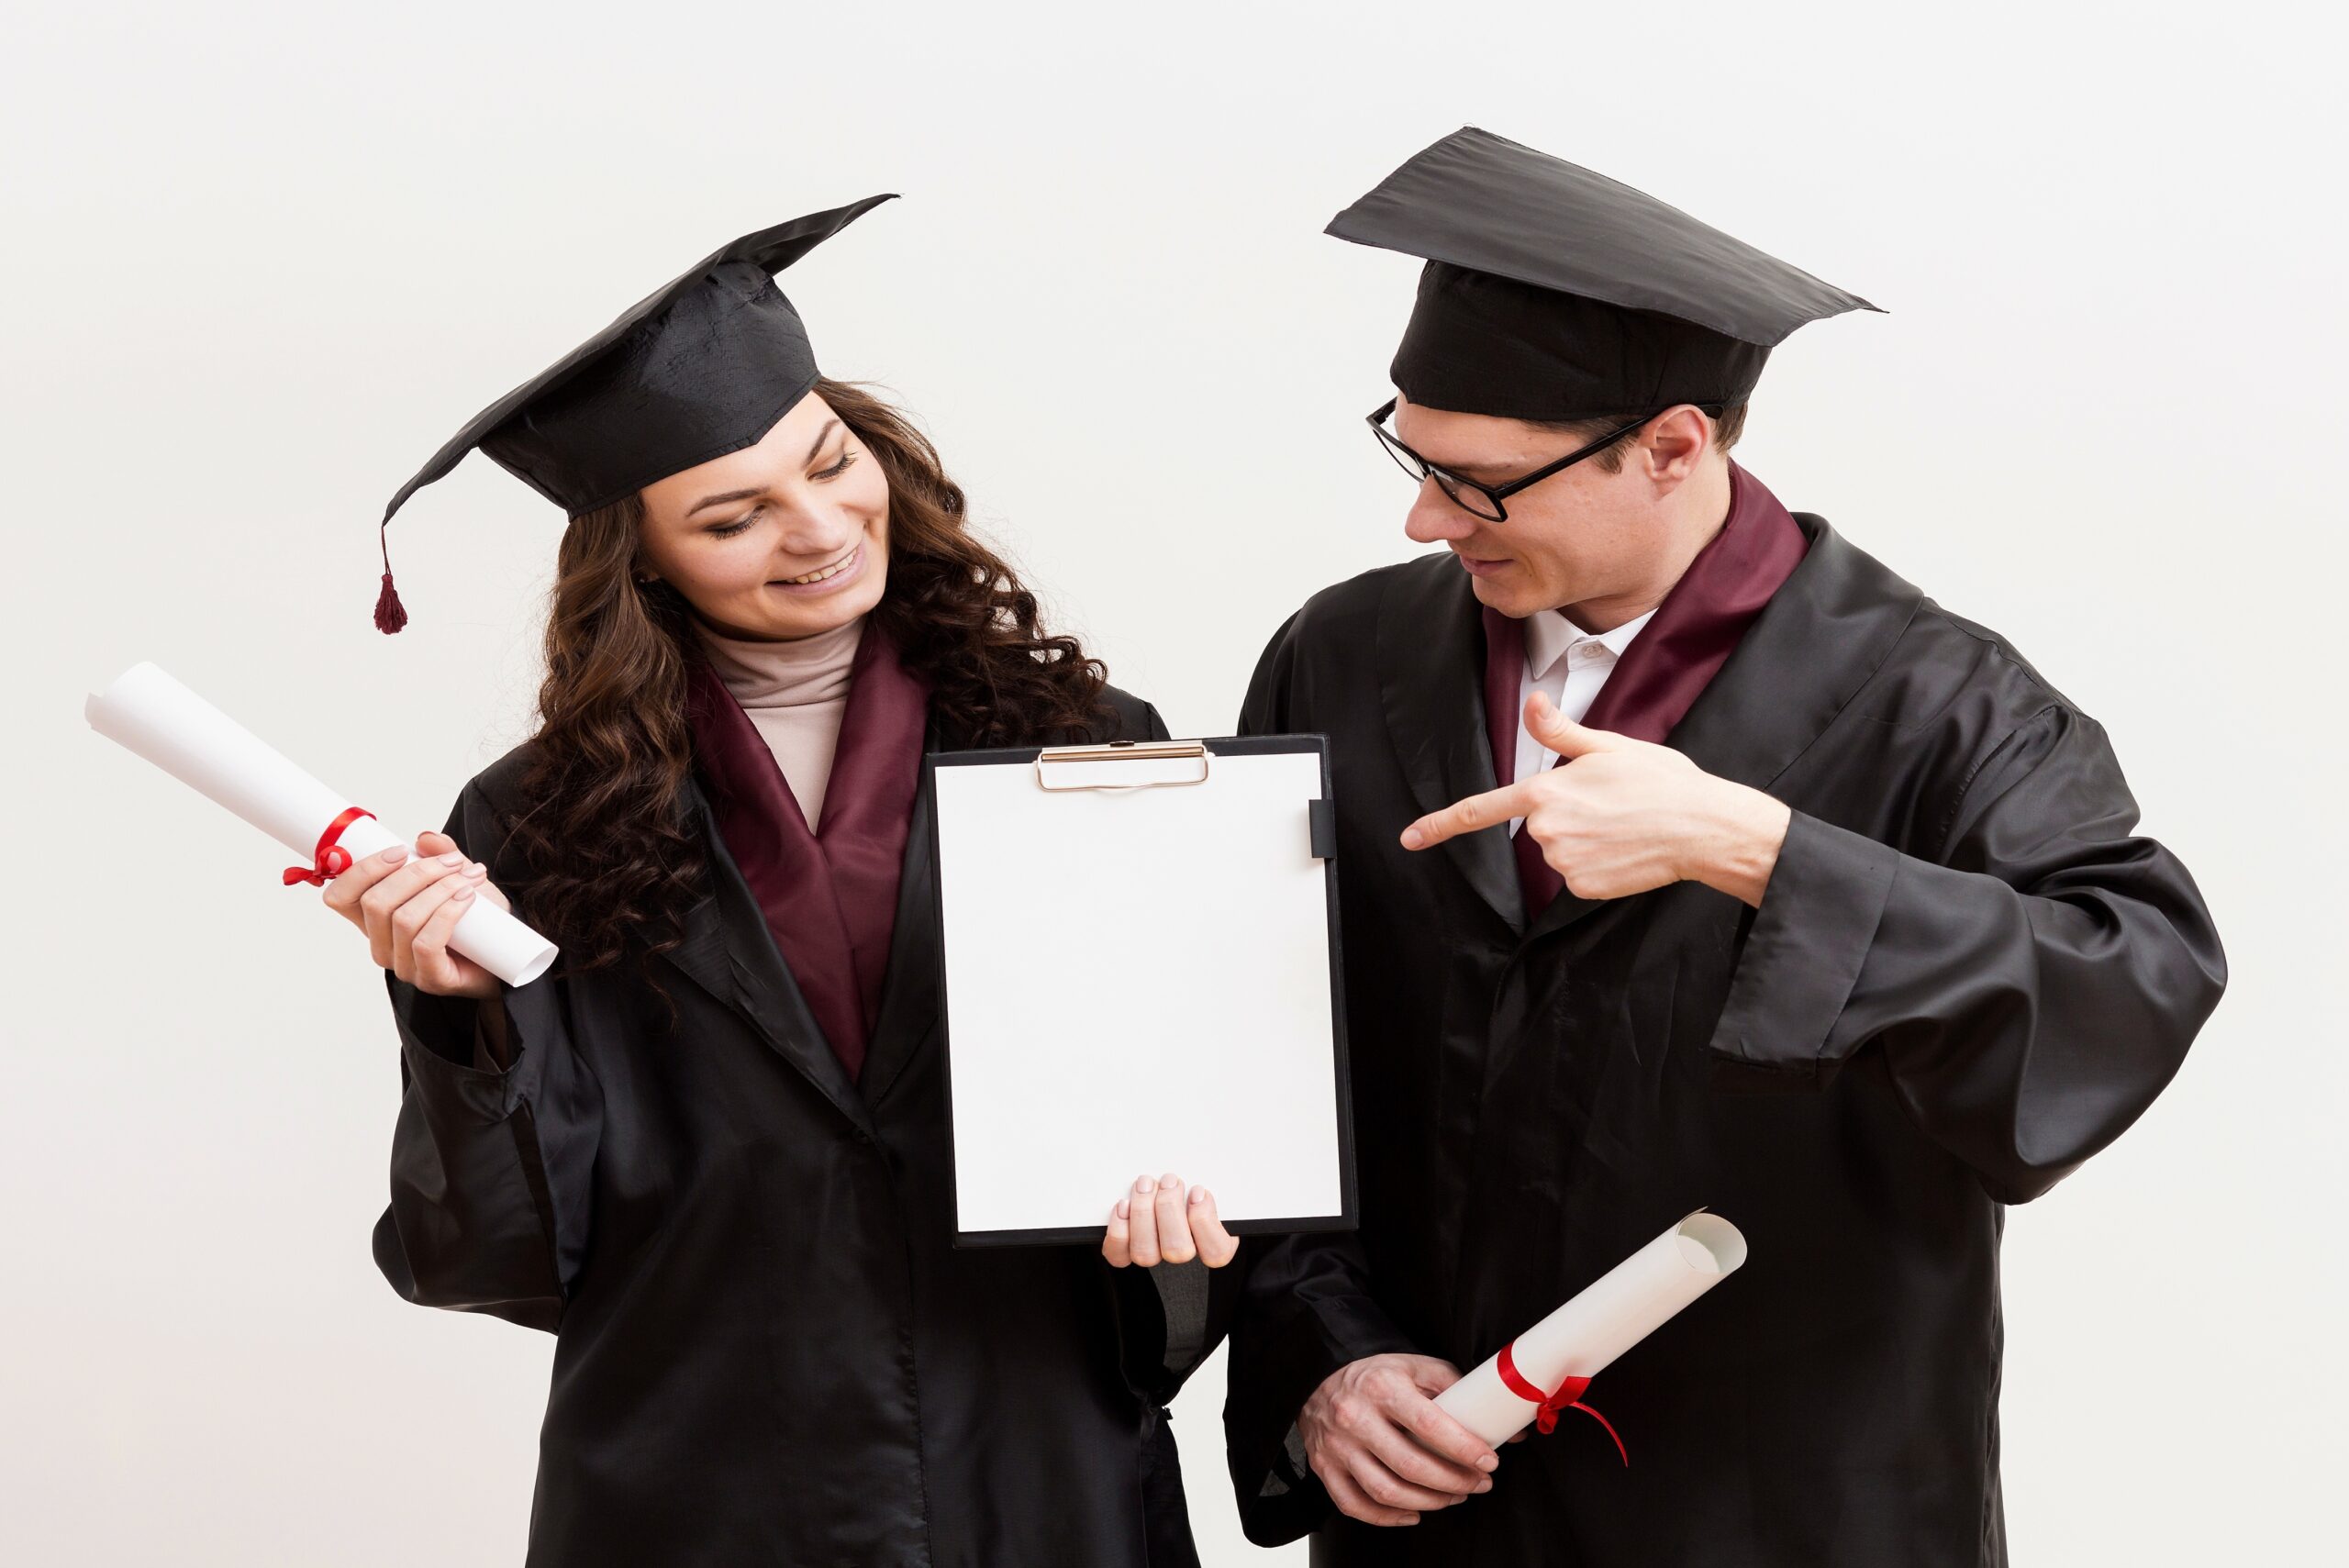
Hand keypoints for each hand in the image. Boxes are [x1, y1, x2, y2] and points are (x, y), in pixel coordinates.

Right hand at [321, 829, 511, 998]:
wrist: (504, 955)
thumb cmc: (475, 920)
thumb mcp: (456, 879)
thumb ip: (439, 856)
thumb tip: (426, 838)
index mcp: (374, 921)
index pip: (340, 897)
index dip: (362, 871)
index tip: (401, 851)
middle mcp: (382, 945)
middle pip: (376, 903)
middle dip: (416, 873)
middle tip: (451, 862)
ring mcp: (404, 966)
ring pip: (404, 920)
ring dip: (439, 890)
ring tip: (470, 878)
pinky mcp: (431, 979)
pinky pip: (427, 943)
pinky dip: (448, 913)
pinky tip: (467, 897)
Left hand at [1101, 1174, 1239, 1268]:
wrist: (1160, 1192)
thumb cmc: (1189, 1187)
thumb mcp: (1211, 1183)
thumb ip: (1216, 1184)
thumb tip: (1202, 1180)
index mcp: (1211, 1241)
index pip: (1216, 1251)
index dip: (1205, 1222)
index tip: (1198, 1192)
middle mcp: (1181, 1251)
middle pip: (1177, 1250)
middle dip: (1169, 1208)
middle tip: (1168, 1180)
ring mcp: (1154, 1253)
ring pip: (1146, 1253)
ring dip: (1143, 1213)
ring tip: (1145, 1185)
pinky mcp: (1128, 1252)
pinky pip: (1119, 1255)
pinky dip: (1119, 1231)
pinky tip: (1123, 1205)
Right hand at [1299, 1353, 1496, 1526]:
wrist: (1319, 1380)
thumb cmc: (1376, 1377)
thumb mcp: (1415, 1368)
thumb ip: (1458, 1391)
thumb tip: (1505, 1427)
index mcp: (1382, 1387)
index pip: (1428, 1425)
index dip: (1463, 1449)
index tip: (1489, 1461)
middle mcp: (1355, 1417)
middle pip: (1410, 1465)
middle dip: (1454, 1481)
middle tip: (1479, 1483)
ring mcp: (1337, 1446)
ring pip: (1386, 1491)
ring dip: (1429, 1502)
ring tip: (1453, 1497)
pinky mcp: (1324, 1468)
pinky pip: (1355, 1505)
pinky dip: (1388, 1518)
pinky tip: (1414, 1512)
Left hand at [1401, 691, 1790, 906]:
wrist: (1701, 827)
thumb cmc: (1661, 783)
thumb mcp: (1608, 745)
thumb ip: (1559, 732)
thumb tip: (1531, 703)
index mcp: (1545, 792)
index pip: (1480, 810)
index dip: (1439, 825)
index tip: (1410, 838)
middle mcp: (1547, 831)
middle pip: (1538, 826)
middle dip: (1566, 815)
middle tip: (1611, 804)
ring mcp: (1564, 863)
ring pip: (1559, 850)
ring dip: (1584, 839)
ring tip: (1623, 824)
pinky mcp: (1584, 887)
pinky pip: (1579, 874)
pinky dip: (1598, 864)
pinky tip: (1625, 849)